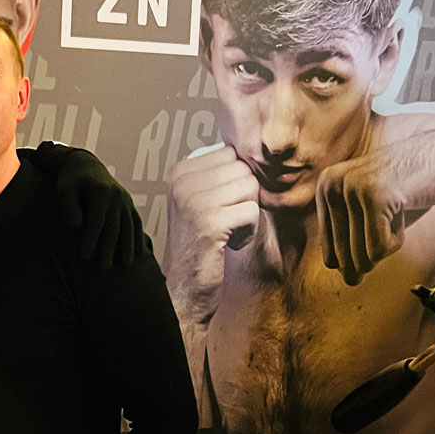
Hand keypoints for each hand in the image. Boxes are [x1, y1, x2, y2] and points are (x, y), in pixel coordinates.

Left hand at [30, 142, 145, 267]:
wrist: (85, 164)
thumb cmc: (70, 180)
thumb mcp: (64, 189)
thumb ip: (68, 206)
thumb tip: (76, 225)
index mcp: (100, 193)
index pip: (96, 222)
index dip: (90, 240)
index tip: (84, 257)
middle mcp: (116, 197)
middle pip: (113, 227)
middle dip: (109, 249)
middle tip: (104, 268)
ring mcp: (124, 199)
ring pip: (128, 226)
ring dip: (127, 246)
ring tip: (125, 265)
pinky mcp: (128, 202)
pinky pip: (136, 221)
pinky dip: (138, 236)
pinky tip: (139, 252)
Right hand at [166, 145, 259, 321]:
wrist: (187, 286)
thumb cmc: (202, 243)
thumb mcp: (202, 199)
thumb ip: (220, 172)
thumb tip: (254, 147)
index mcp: (179, 170)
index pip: (232, 154)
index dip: (237, 182)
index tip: (219, 207)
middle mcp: (181, 181)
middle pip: (243, 170)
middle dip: (244, 198)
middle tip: (224, 222)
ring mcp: (193, 200)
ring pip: (251, 188)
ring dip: (248, 214)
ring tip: (226, 231)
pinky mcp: (209, 221)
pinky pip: (252, 211)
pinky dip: (249, 231)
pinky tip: (229, 243)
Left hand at [315, 149, 405, 285]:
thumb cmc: (410, 186)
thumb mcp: (370, 207)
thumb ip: (354, 237)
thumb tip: (348, 278)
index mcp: (325, 188)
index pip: (328, 247)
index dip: (349, 262)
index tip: (363, 265)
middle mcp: (331, 185)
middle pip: (343, 255)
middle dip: (366, 261)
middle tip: (386, 232)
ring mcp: (351, 189)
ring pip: (362, 255)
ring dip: (386, 245)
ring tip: (397, 213)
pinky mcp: (374, 196)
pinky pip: (378, 248)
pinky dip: (395, 241)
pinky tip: (403, 212)